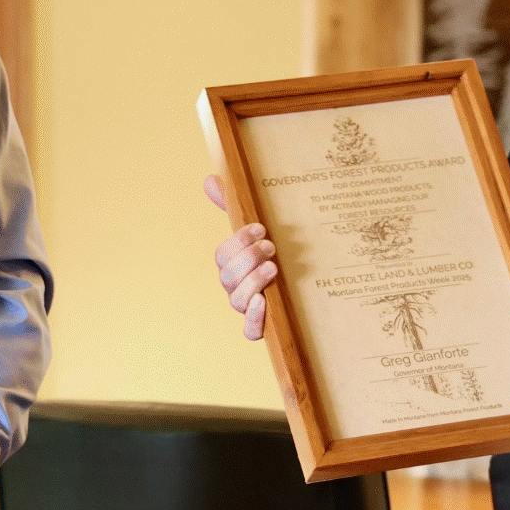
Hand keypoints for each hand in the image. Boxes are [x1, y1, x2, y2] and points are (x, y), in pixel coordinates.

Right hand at [205, 174, 275, 341]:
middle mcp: (233, 287)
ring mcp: (245, 307)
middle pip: (227, 275)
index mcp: (230, 266)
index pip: (223, 254)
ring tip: (273, 269)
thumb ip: (232, 207)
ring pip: (236, 299)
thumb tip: (211, 179)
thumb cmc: (271, 258)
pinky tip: (263, 301)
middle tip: (271, 247)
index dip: (239, 240)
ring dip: (253, 281)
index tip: (260, 228)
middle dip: (248, 258)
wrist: (299, 294)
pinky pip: (249, 330)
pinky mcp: (259, 327)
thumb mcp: (255, 232)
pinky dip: (254, 317)